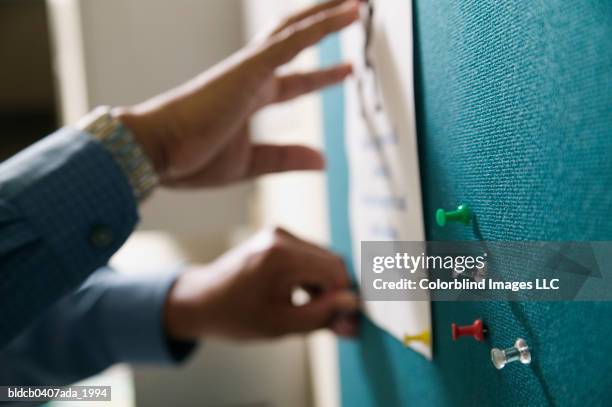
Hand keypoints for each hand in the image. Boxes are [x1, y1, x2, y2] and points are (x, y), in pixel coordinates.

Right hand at [116, 0, 359, 186]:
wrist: (154, 152)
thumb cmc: (190, 159)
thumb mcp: (253, 163)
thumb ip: (287, 159)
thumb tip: (322, 161)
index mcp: (251, 97)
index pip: (295, 80)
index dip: (323, 74)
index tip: (346, 69)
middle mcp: (253, 76)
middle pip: (297, 40)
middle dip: (326, 25)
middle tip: (355, 11)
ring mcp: (250, 69)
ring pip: (296, 29)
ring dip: (328, 11)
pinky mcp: (247, 69)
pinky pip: (291, 41)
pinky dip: (321, 25)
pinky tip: (349, 10)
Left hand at [163, 228, 359, 340]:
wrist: (200, 300)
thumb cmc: (235, 316)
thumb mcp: (281, 325)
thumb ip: (322, 316)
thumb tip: (354, 310)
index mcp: (281, 255)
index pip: (335, 270)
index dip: (345, 297)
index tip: (346, 322)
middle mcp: (282, 236)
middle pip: (331, 261)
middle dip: (337, 292)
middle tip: (336, 323)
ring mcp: (278, 234)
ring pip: (322, 259)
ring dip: (325, 286)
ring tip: (313, 312)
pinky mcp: (276, 237)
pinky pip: (308, 256)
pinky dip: (312, 277)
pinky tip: (303, 298)